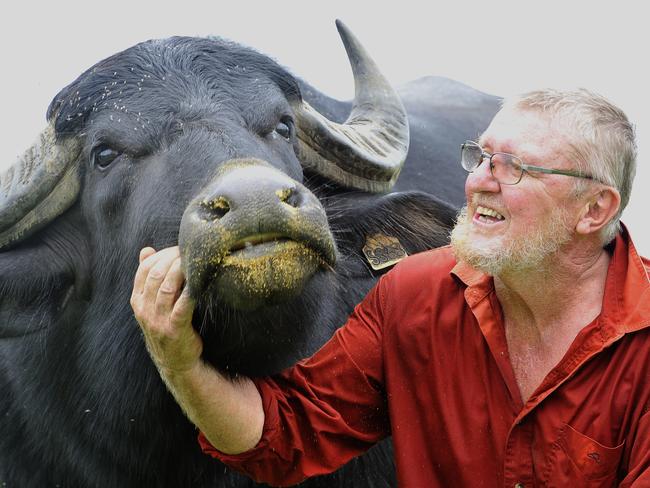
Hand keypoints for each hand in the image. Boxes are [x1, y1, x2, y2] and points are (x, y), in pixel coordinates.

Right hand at [130, 246, 202, 374]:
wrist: (175, 361)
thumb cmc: (166, 325)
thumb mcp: (151, 303)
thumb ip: (148, 277)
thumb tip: (146, 250)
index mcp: (137, 300)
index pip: (144, 269)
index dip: (162, 254)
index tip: (178, 247)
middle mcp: (144, 309)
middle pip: (155, 274)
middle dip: (174, 258)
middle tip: (191, 250)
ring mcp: (158, 320)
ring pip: (167, 287)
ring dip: (183, 270)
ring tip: (197, 261)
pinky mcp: (175, 329)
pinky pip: (183, 305)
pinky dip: (191, 291)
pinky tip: (200, 281)